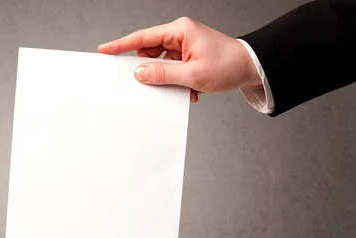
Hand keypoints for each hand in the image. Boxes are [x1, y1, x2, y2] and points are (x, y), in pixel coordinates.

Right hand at [98, 17, 260, 102]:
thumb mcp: (192, 74)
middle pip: (149, 51)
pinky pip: (171, 68)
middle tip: (152, 84)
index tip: (105, 50)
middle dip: (150, 70)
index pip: (143, 37)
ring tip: (181, 88)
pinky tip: (188, 89)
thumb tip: (139, 73)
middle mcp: (180, 34)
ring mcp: (184, 45)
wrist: (251, 68)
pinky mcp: (188, 56)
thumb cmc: (227, 65)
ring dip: (166, 79)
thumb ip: (163, 74)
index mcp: (180, 31)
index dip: (121, 45)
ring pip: (160, 63)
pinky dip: (176, 81)